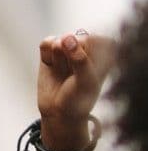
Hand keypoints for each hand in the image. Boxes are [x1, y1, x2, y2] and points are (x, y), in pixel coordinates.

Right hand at [38, 30, 114, 147]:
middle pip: (76, 38)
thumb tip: (66, 37)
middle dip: (70, 56)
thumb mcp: (85, 82)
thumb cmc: (79, 99)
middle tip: (73, 73)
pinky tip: (51, 63)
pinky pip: (46, 42)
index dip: (87, 54)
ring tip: (63, 70)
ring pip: (60, 40)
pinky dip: (47, 53)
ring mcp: (68, 49)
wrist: (58, 112)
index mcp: (104, 55)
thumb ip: (79, 59)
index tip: (86, 69)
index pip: (95, 40)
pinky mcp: (51, 52)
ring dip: (58, 57)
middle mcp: (87, 49)